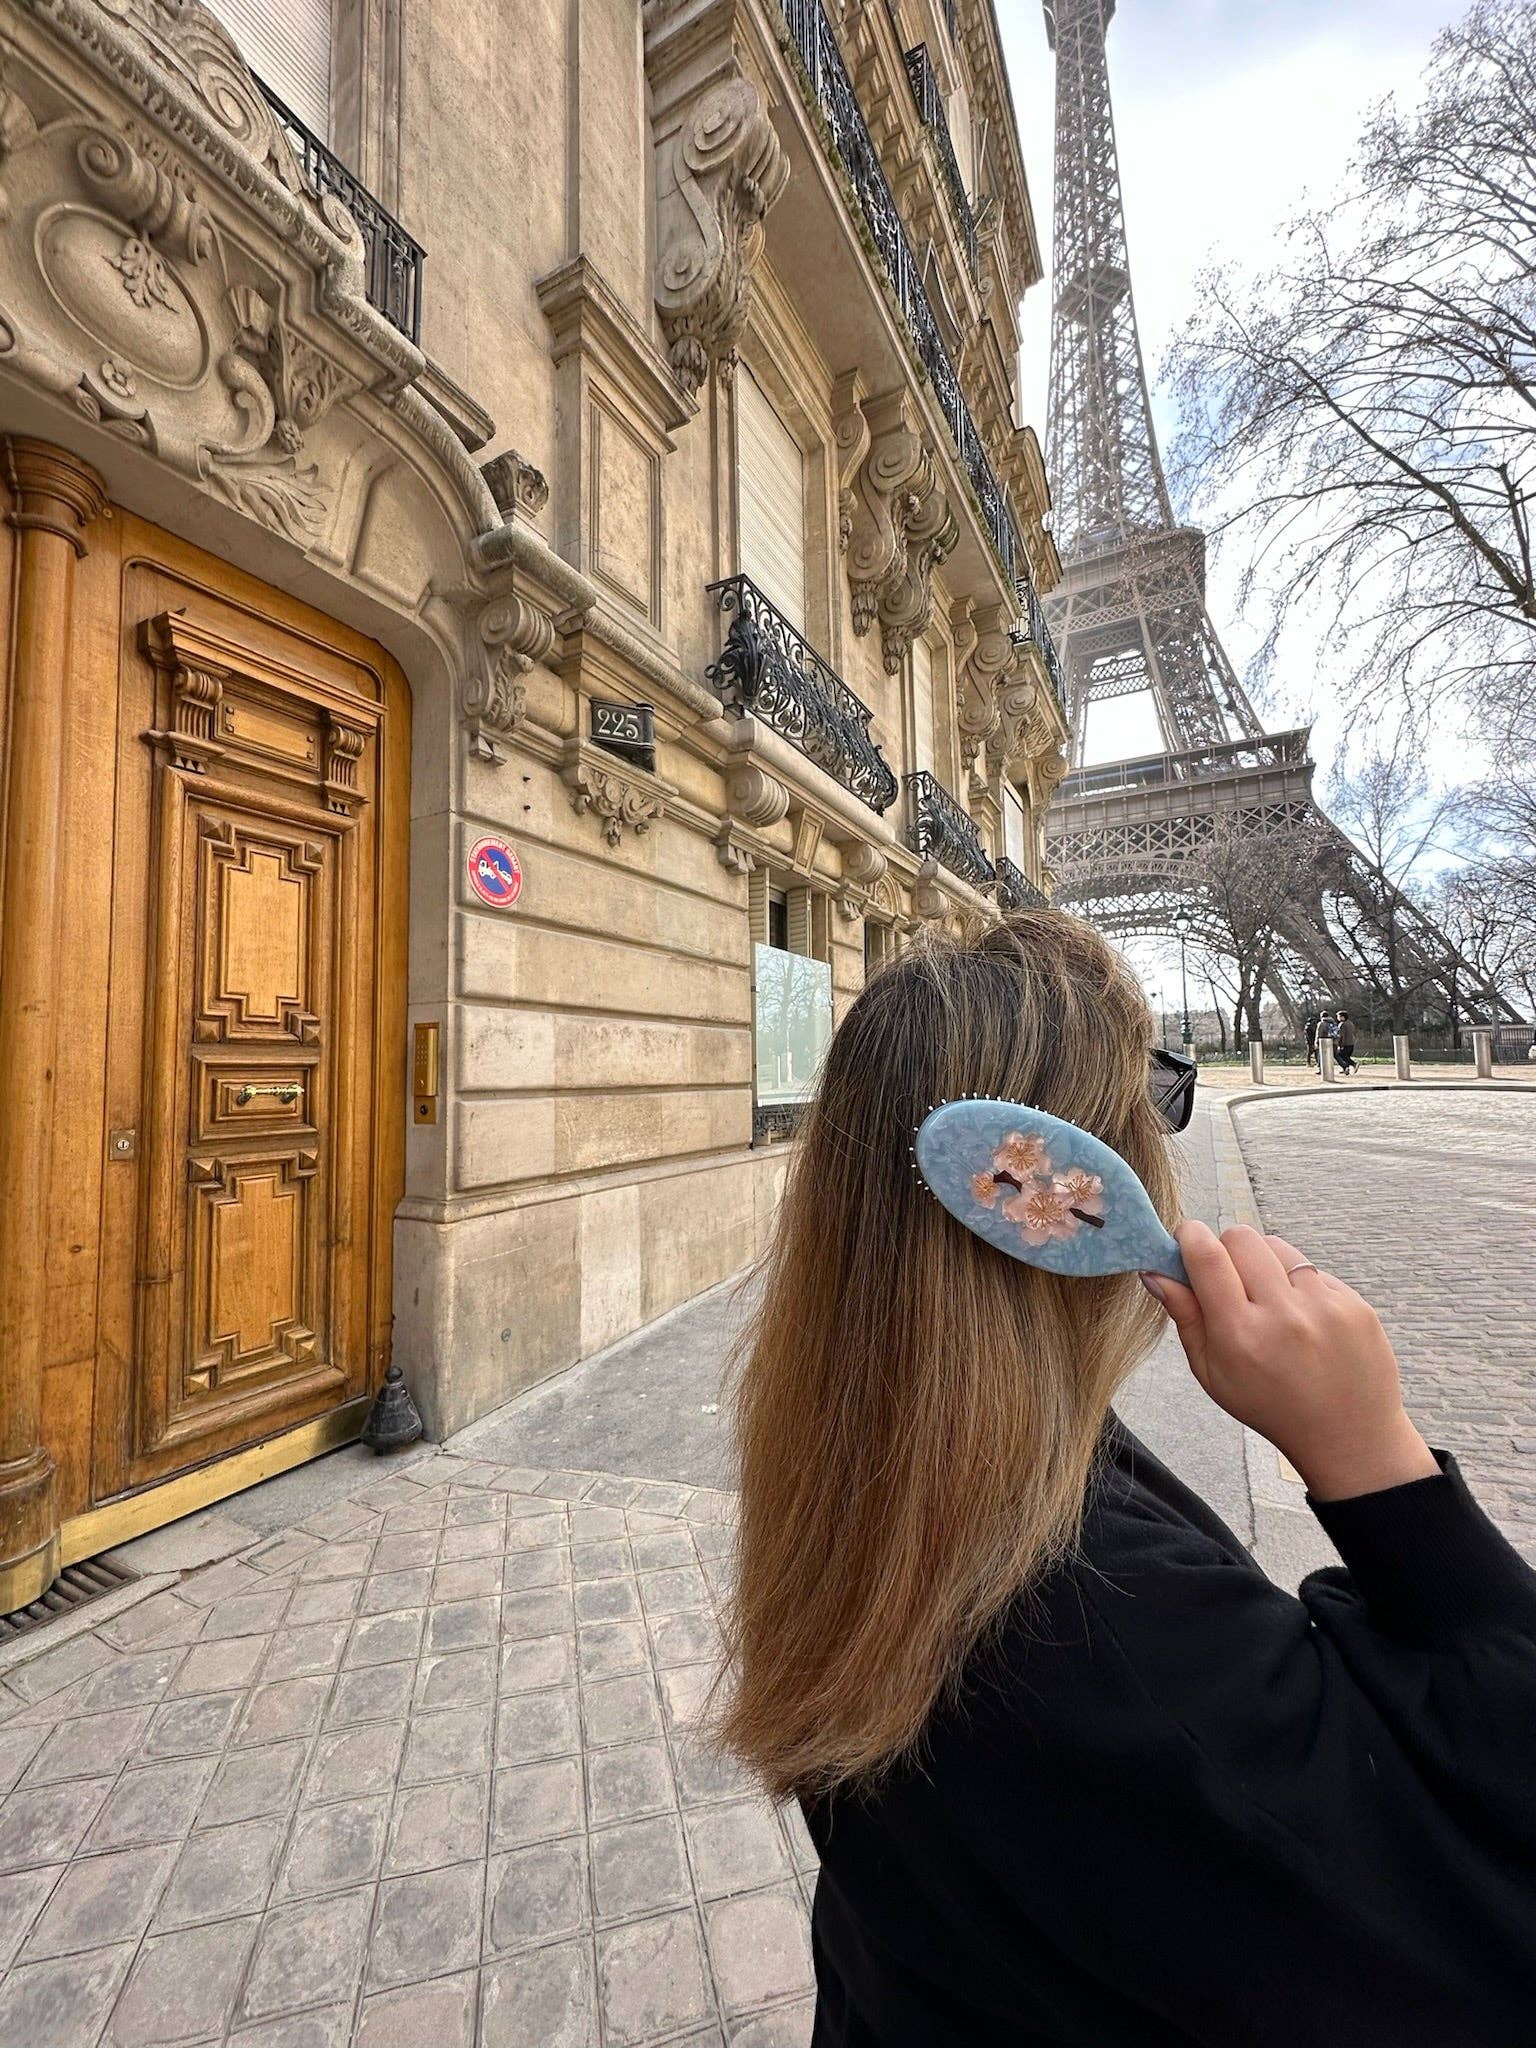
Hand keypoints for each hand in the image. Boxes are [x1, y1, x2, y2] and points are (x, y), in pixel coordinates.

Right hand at [1144, 1221, 1438, 1501]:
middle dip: (1226, 1249)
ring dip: (1264, 1262)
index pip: (1207, 1256)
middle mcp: (1284, 1315)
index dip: (1190, 1236)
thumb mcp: (1212, 1374)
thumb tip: (1154, 1270)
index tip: (1186, 1238)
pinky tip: (1302, 1319)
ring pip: (1277, 1245)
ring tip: (1269, 1300)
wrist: (1348, 1436)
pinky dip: (1299, 1284)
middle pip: (1241, 1237)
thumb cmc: (1270, 1407)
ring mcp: (1325, 1307)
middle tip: (1230, 1279)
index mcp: (1240, 1335)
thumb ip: (1185, 1317)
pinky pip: (1313, 1268)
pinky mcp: (1355, 1304)